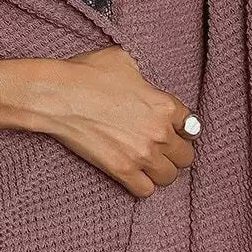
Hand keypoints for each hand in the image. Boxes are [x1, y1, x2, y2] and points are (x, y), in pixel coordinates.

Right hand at [28, 46, 198, 198]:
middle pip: (186, 156)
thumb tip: (140, 81)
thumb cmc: (87, 74)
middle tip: (161, 149)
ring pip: (169, 176)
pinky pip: (146, 191)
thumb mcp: (124, 60)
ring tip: (149, 165)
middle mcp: (160, 132)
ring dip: (161, 171)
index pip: (192, 127)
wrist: (59, 96)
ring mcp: (142, 154)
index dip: (183, 129)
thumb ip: (142, 75)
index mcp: (164, 105)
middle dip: (176, 153)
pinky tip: (135, 176)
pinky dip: (142, 186)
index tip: (173, 131)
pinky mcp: (122, 170)